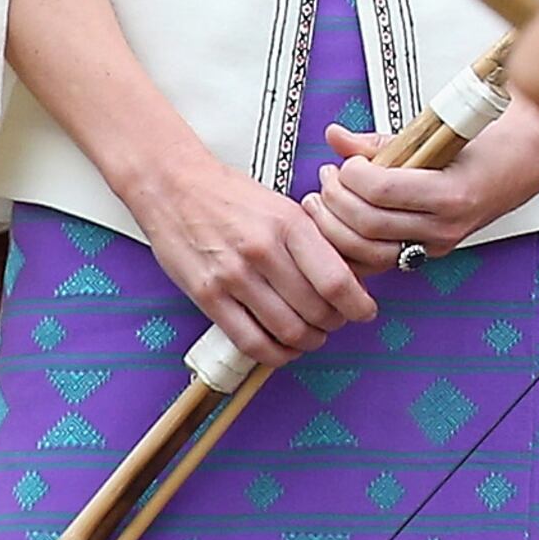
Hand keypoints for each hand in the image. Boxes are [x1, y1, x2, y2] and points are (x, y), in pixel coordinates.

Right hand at [128, 149, 380, 372]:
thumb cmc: (229, 194)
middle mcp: (263, 251)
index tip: (364, 311)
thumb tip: (347, 277)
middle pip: (315, 310)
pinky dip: (274, 354)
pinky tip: (281, 348)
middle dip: (333, 324)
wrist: (173, 185)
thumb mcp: (282, 205)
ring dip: (307, 342)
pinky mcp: (208, 296)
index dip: (357, 305)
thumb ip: (312, 240)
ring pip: (287, 331)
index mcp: (289, 224)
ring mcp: (233, 276)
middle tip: (335, 322)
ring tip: (310, 336)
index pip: (336, 280)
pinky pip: (250, 341)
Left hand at [302, 102, 538, 279]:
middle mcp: (445, 225)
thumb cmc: (484, 144)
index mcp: (451, 192)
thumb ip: (377, 141)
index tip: (346, 162)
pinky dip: (353, 250)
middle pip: (370, 224)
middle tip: (328, 178)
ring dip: (337, 227)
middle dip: (337, 200)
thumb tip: (336, 137)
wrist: (521, 165)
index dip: (353, 176)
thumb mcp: (431, 134)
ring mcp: (437, 243)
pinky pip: (379, 262)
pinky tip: (340, 229)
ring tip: (327, 201)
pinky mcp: (428, 252)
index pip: (383, 191)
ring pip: (369, 251)